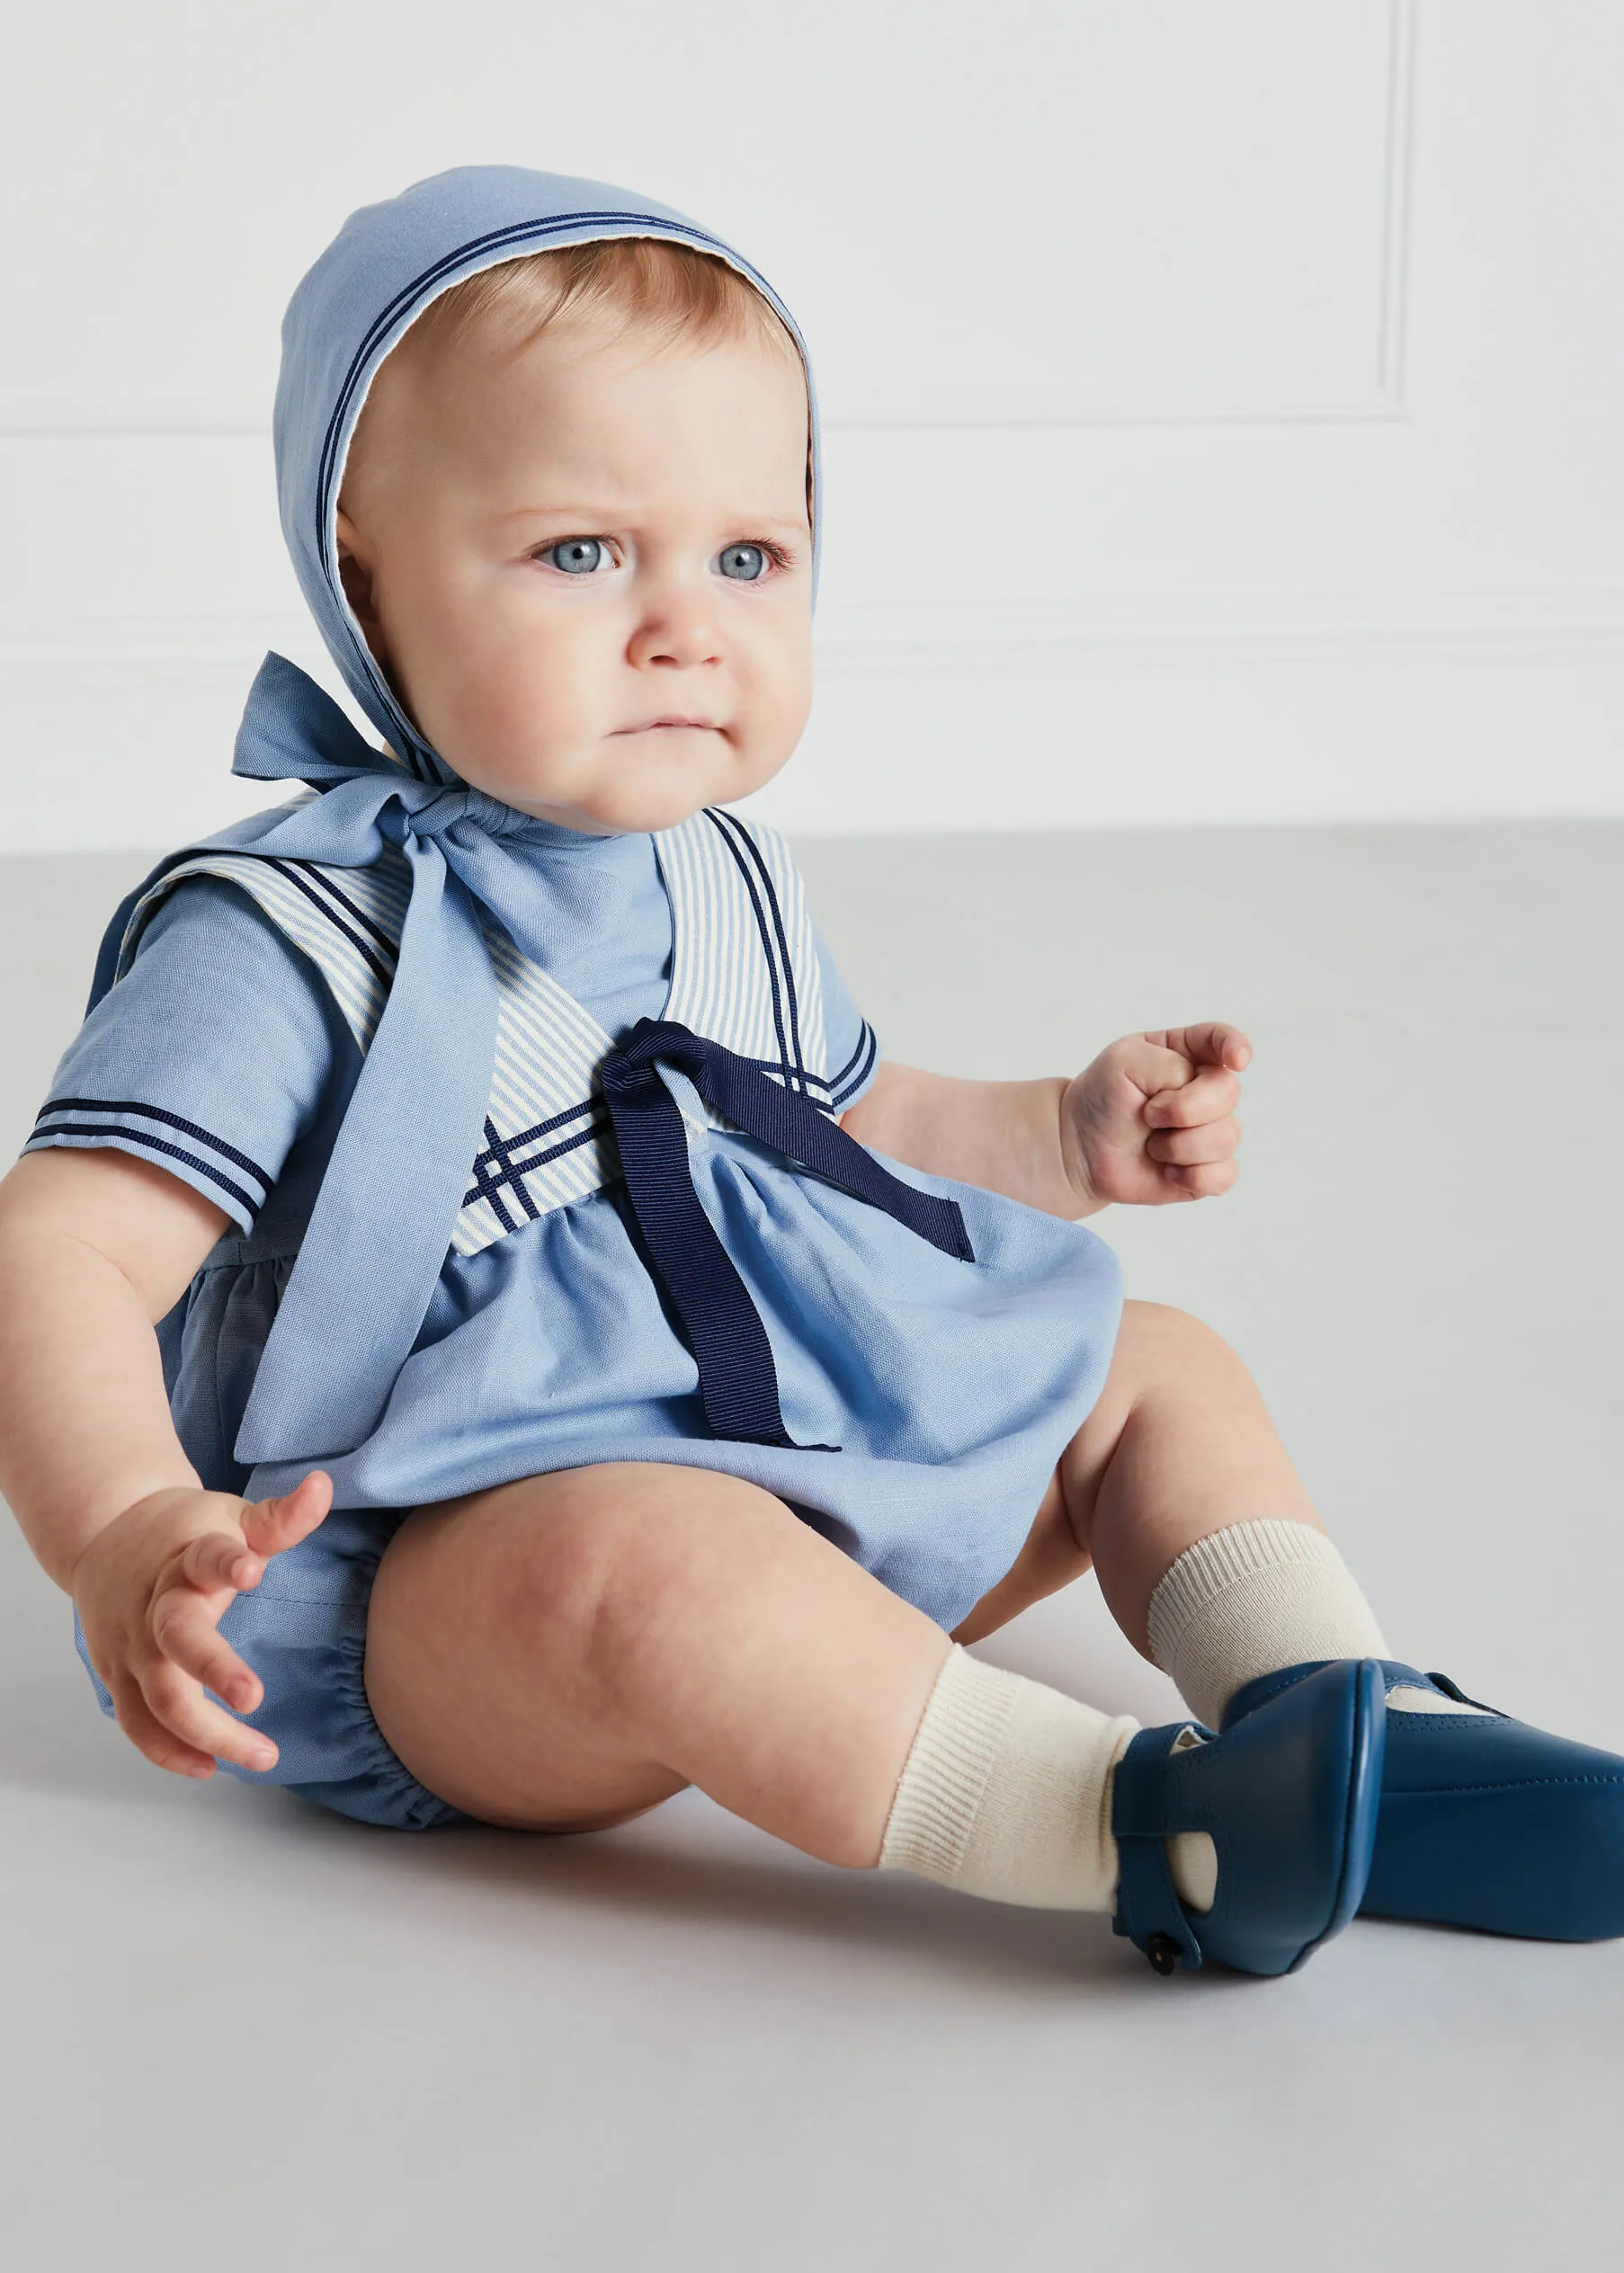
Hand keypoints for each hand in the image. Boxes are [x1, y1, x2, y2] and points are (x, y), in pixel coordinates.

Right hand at [71, 1472, 332, 1779]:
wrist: (106, 1533)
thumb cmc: (184, 1530)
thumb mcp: (231, 1516)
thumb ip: (280, 1517)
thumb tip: (324, 1486)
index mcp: (186, 1559)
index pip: (206, 1558)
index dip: (228, 1563)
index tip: (252, 1570)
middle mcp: (154, 1605)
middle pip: (176, 1641)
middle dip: (213, 1669)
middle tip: (254, 1698)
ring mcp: (132, 1646)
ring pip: (158, 1698)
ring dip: (205, 1733)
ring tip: (262, 1756)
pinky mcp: (119, 1676)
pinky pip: (137, 1724)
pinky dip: (167, 1751)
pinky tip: (208, 1767)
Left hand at [1062, 1023, 1250, 1208]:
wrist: (1080, 1148)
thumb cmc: (1102, 1098)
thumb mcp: (1122, 1061)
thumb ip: (1166, 1064)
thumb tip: (1195, 1090)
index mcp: (1187, 1053)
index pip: (1224, 1041)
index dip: (1236, 1047)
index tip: (1236, 1060)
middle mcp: (1205, 1090)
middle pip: (1228, 1093)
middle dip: (1184, 1108)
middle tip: (1148, 1114)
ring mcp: (1210, 1130)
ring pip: (1226, 1137)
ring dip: (1179, 1146)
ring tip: (1151, 1145)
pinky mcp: (1208, 1169)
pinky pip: (1225, 1175)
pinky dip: (1191, 1176)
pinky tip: (1166, 1171)